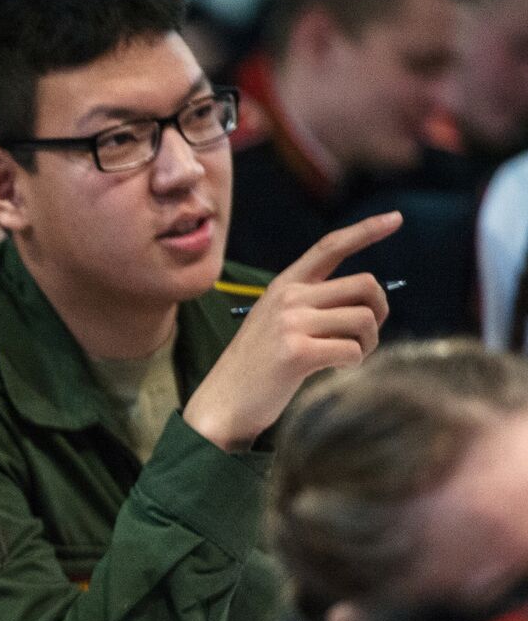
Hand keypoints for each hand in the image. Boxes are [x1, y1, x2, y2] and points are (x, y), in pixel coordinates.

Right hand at [183, 212, 402, 450]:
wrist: (224, 402)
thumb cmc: (259, 366)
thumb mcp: (278, 321)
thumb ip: (313, 304)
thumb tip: (368, 302)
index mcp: (284, 285)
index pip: (331, 247)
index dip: (366, 230)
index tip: (396, 218)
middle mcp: (288, 297)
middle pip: (365, 286)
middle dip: (380, 311)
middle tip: (365, 335)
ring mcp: (291, 323)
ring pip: (364, 320)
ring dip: (367, 344)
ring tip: (346, 357)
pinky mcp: (297, 352)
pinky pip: (352, 351)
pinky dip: (352, 363)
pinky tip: (332, 369)